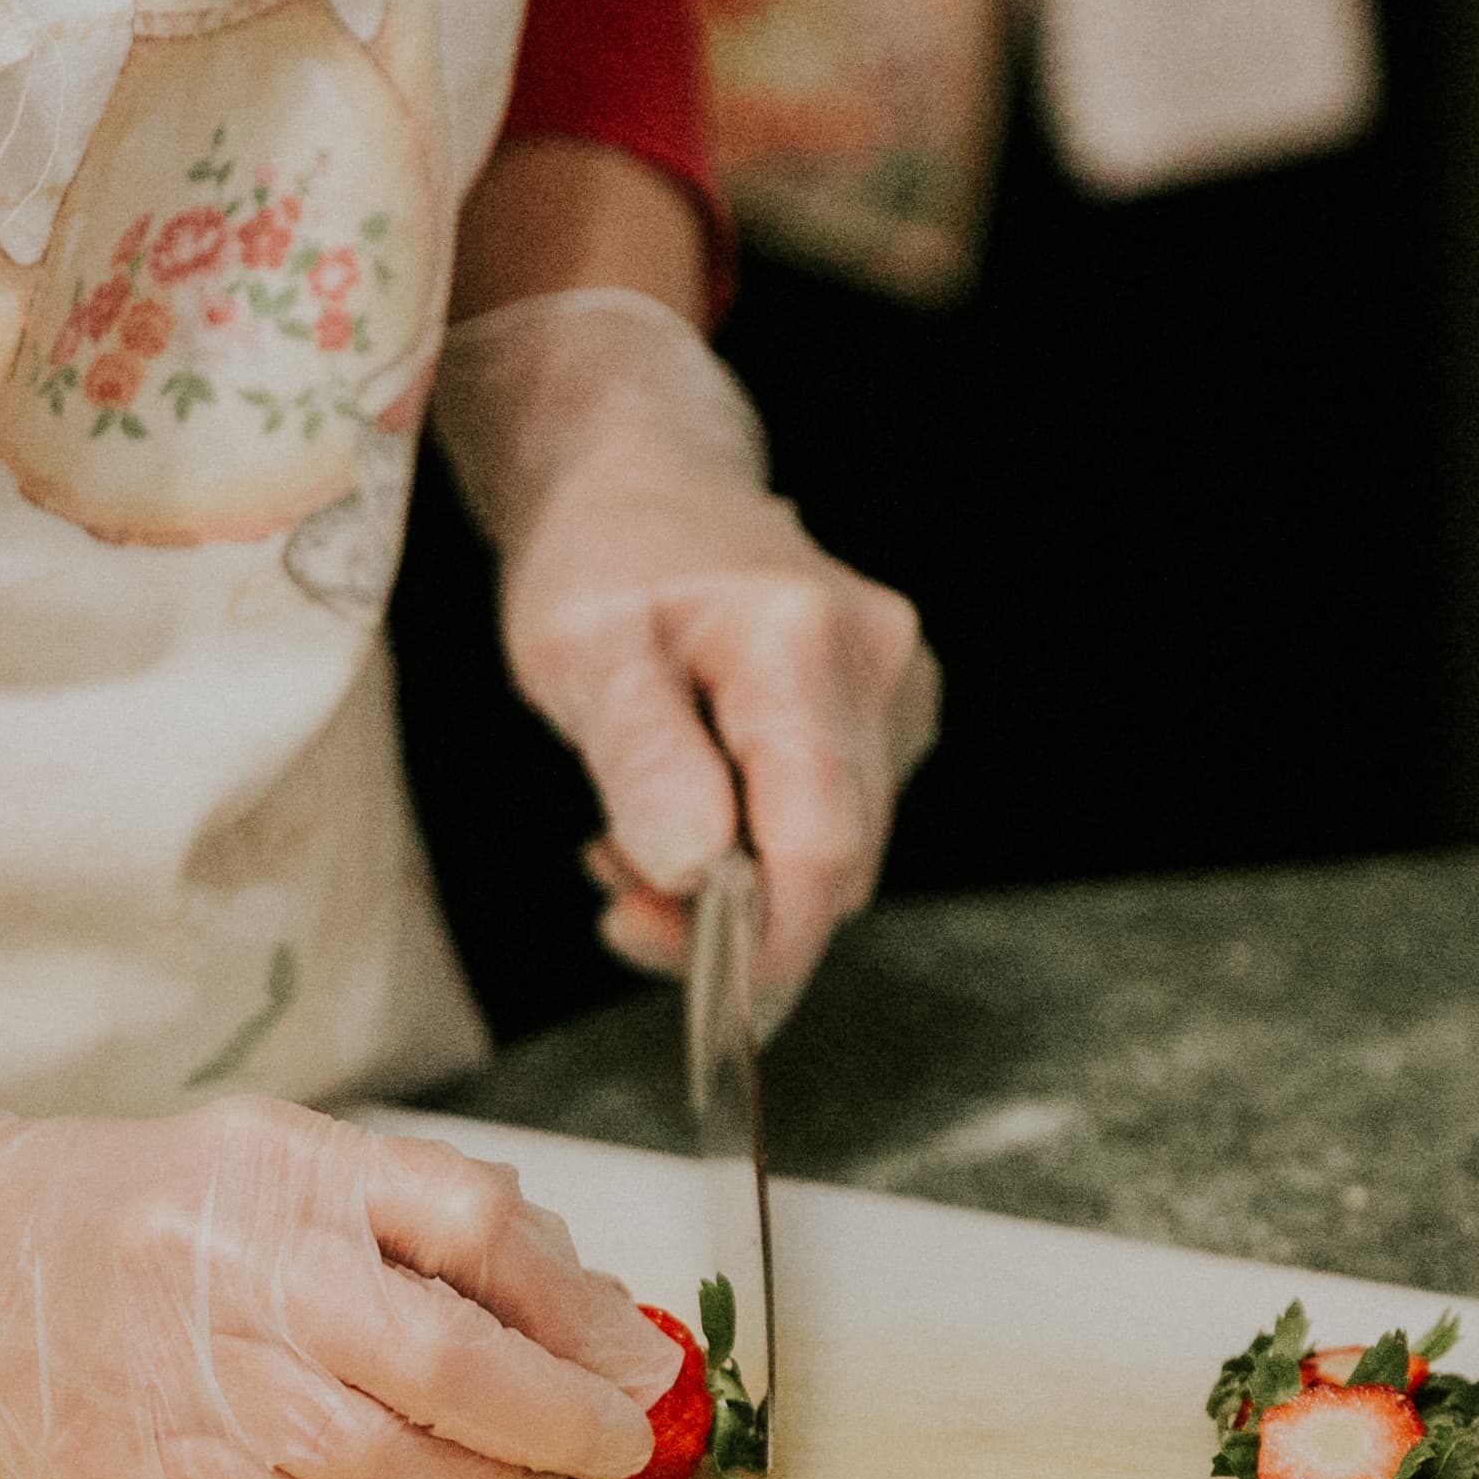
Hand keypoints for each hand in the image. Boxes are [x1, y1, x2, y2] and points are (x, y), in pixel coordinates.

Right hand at [0, 1094, 683, 1478]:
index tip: (636, 1356)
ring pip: (391, 1471)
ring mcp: (193, 1392)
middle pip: (445, 1364)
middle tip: (620, 1443)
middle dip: (560, 1419)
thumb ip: (417, 1218)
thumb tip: (576, 1307)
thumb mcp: (273, 1160)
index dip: (576, 1303)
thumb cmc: (129, 1214)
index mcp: (282, 1172)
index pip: (471, 1224)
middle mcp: (239, 1276)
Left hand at [433, 289, 939, 1010]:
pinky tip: (693, 809)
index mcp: (800, 644)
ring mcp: (898, 686)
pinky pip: (839, 819)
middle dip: (733, 917)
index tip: (707, 1001)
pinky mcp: (893, 710)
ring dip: (739, 883)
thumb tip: (697, 871)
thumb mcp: (580, 654)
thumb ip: (642, 759)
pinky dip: (762, 847)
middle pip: (837, 860)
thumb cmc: (602, 559)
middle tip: (618, 891)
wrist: (640, 477)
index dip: (772, 946)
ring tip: (634, 834)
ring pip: (839, 851)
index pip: (819, 845)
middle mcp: (878, 663)